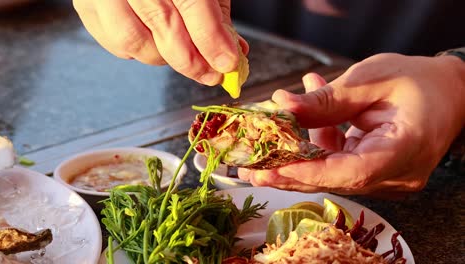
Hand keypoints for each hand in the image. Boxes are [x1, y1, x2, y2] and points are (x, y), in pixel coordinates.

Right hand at [73, 0, 248, 85]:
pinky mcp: (87, 5)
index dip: (211, 40)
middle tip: (211, 74)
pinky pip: (113, 43)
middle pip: (162, 26)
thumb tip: (231, 52)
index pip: (191, 4)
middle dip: (192, 61)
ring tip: (182, 55)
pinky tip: (154, 42)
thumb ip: (216, 14)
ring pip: (134, 42)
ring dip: (163, 58)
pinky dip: (139, 52)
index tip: (228, 64)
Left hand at [239, 53, 464, 197]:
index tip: (269, 170)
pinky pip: (340, 163)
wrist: (450, 91)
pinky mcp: (377, 170)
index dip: (306, 173)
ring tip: (269, 132)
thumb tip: (283, 107)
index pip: (348, 172)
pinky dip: (318, 143)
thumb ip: (327, 100)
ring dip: (298, 153)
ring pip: (332, 172)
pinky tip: (303, 116)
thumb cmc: (420, 80)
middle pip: (333, 179)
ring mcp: (387, 176)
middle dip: (288, 171)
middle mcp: (396, 173)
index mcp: (403, 150)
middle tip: (250, 167)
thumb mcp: (371, 79)